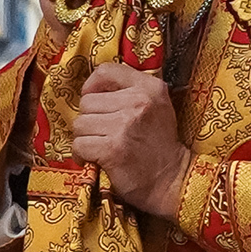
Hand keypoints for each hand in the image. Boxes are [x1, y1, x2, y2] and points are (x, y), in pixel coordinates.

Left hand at [68, 64, 190, 217]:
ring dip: (85, 138)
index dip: (91, 86)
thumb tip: (90, 88)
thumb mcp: (155, 107)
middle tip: (104, 134)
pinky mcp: (113, 147)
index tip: (93, 100)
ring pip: (80, 124)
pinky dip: (82, 154)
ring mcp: (125, 124)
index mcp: (150, 87)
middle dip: (89, 120)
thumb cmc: (158, 146)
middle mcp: (138, 101)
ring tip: (102, 147)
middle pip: (87, 102)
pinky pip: (79, 144)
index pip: (106, 71)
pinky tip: (95, 159)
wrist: (171, 180)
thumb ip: (128, 92)